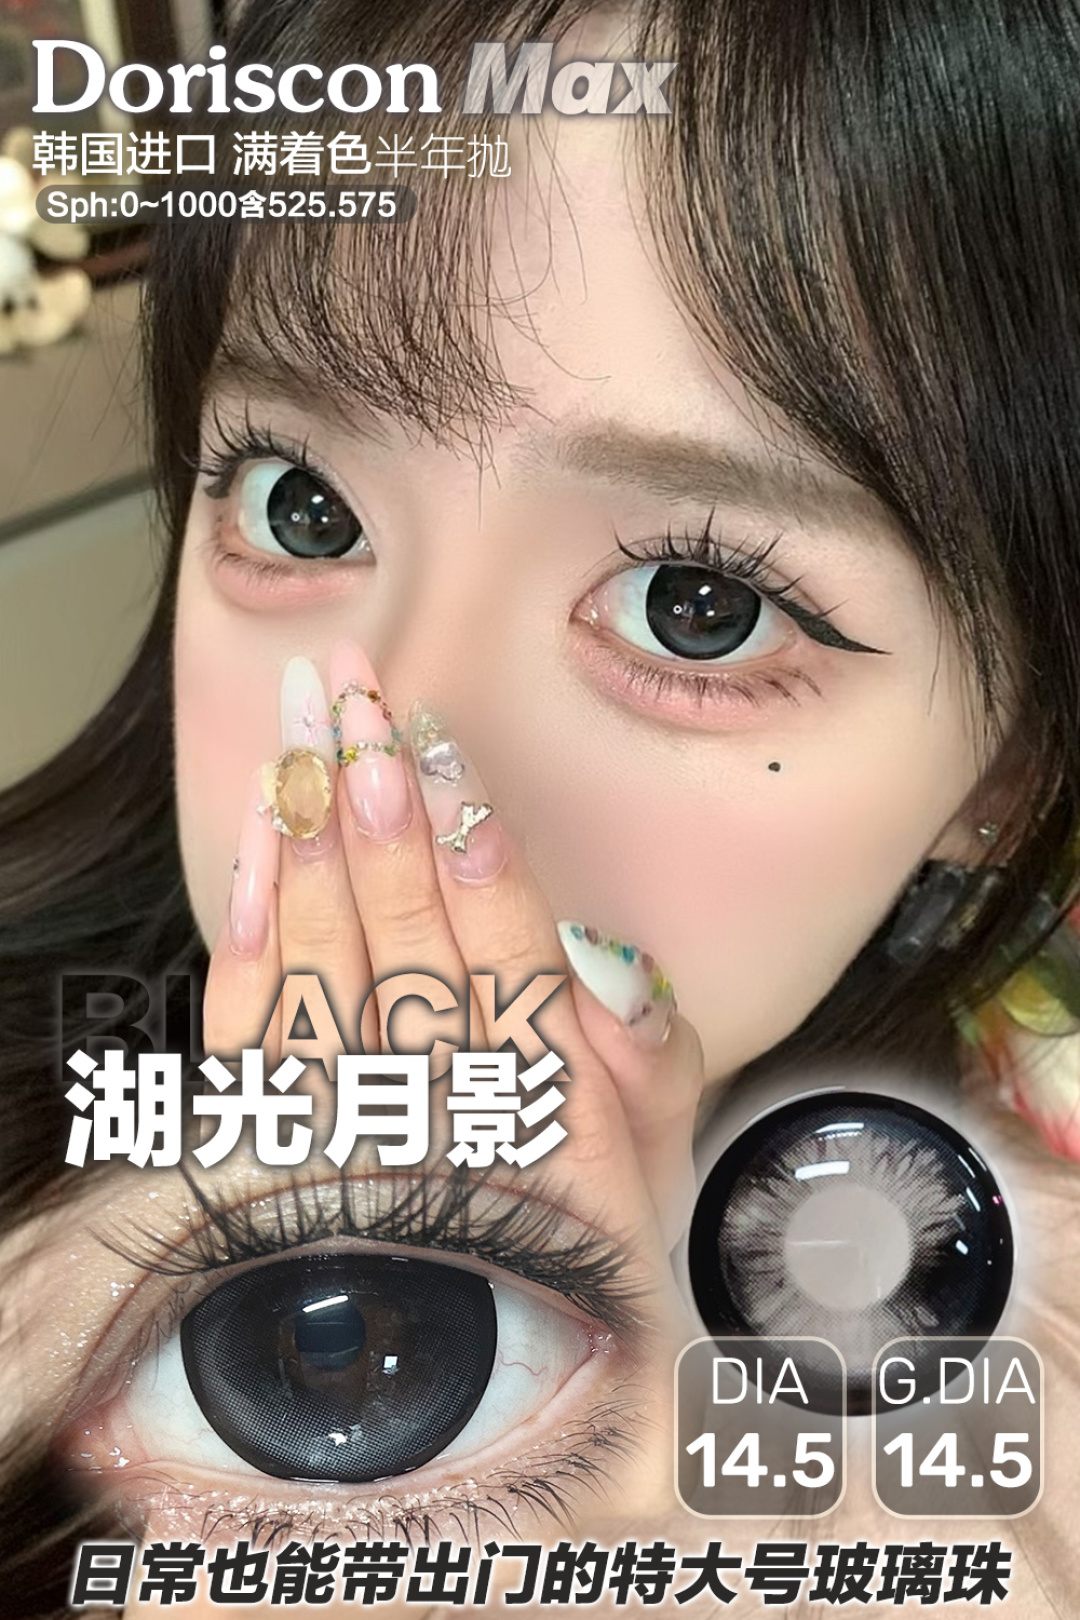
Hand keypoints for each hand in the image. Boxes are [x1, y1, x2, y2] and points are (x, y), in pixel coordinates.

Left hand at [203, 642, 705, 1243]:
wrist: (484, 1381)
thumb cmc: (582, 1248)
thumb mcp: (656, 1169)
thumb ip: (650, 1065)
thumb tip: (602, 956)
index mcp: (557, 1125)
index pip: (506, 965)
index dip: (469, 855)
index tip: (438, 753)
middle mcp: (449, 1133)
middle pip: (404, 951)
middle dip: (376, 813)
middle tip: (353, 695)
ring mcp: (352, 1148)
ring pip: (322, 981)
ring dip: (307, 851)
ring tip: (303, 734)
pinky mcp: (275, 1158)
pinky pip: (248, 1045)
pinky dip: (247, 940)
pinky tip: (258, 847)